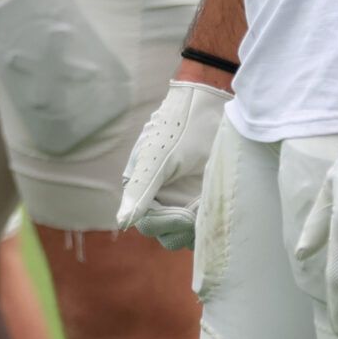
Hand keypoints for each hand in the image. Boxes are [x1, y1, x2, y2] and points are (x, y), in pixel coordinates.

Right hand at [116, 78, 228, 248]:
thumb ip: (140, 189)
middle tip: (198, 208)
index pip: (147, 224)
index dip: (166, 224)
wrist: (210, 104)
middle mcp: (158, 196)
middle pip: (164, 233)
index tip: (187, 215)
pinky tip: (214, 202)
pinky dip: (208, 221)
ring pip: (183, 233)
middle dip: (181, 227)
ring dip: (196, 227)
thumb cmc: (180, 125)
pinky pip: (201, 224)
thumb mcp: (158, 157)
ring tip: (207, 202)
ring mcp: (181, 199)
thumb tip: (122, 222)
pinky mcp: (201, 199)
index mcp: (140, 186)